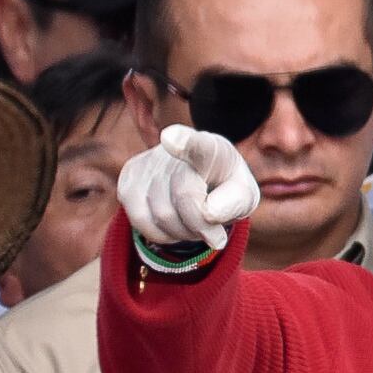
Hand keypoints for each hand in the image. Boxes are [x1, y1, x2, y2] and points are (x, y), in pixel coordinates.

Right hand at [117, 125, 259, 250]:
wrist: (203, 180)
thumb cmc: (226, 190)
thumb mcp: (244, 196)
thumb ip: (235, 204)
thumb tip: (208, 213)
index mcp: (209, 148)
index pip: (196, 144)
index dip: (182, 142)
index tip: (171, 138)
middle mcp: (173, 147)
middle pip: (183, 198)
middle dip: (201, 225)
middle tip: (213, 230)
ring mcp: (146, 164)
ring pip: (161, 215)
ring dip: (182, 233)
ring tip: (193, 221)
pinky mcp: (128, 180)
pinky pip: (141, 223)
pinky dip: (162, 234)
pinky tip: (174, 222)